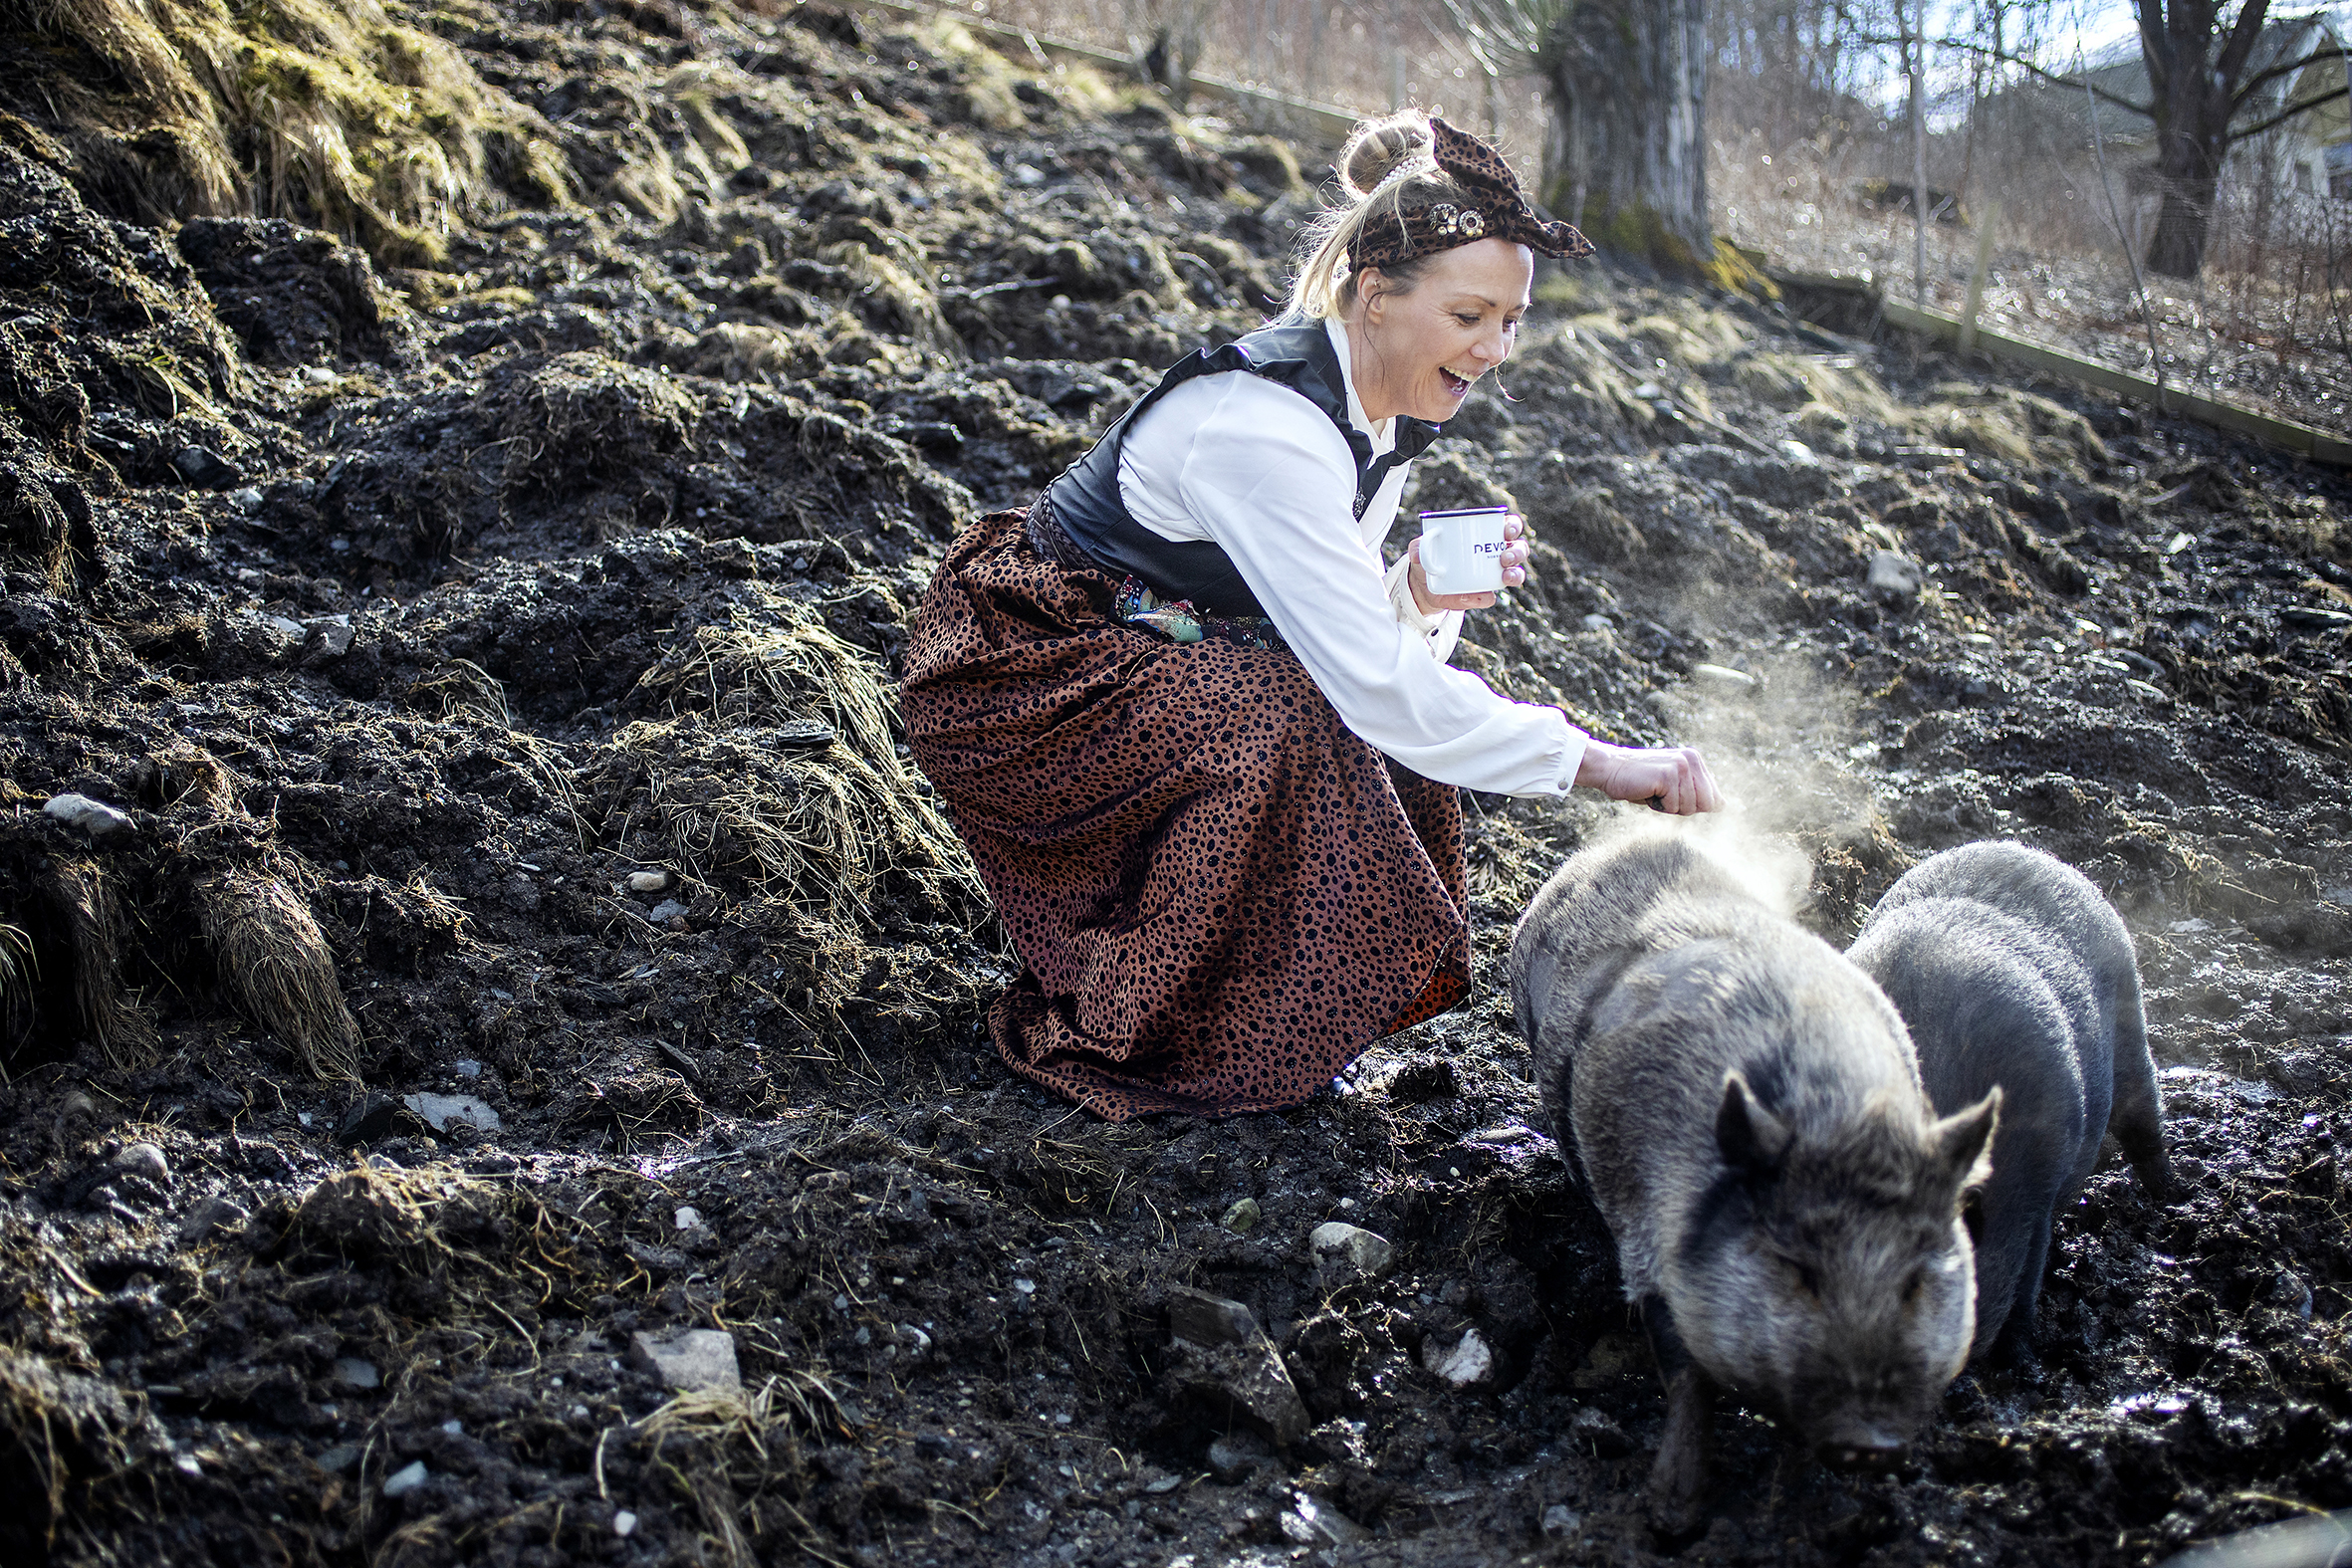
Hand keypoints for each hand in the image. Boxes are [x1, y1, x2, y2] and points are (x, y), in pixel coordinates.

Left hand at [1407, 514, 1532, 615]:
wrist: (1424, 585)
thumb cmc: (1430, 556)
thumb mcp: (1421, 547)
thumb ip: (1418, 546)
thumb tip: (1417, 553)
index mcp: (1487, 535)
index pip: (1509, 526)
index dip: (1513, 526)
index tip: (1506, 529)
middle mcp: (1497, 555)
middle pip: (1519, 549)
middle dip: (1517, 552)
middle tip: (1504, 557)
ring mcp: (1493, 576)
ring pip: (1515, 574)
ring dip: (1515, 575)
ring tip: (1505, 576)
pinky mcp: (1483, 595)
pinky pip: (1490, 597)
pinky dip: (1486, 597)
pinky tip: (1482, 596)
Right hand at [1574, 740, 1721, 813]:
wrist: (1610, 769)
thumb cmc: (1640, 782)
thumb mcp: (1673, 785)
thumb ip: (1697, 792)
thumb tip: (1724, 805)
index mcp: (1695, 759)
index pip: (1714, 798)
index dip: (1694, 806)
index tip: (1671, 796)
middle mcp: (1691, 759)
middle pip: (1706, 805)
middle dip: (1683, 808)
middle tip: (1662, 795)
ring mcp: (1681, 765)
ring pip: (1689, 807)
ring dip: (1668, 807)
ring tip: (1653, 791)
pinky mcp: (1669, 774)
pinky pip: (1673, 806)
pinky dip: (1659, 806)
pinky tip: (1648, 791)